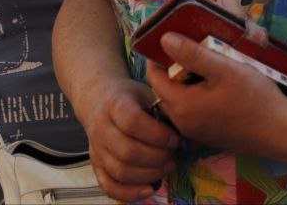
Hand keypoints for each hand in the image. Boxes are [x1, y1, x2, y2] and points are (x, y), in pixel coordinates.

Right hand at [84, 78, 177, 200]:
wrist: (98, 99)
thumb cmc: (130, 97)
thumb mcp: (147, 93)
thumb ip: (166, 111)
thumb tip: (189, 137)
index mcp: (115, 105)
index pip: (132, 122)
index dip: (157, 134)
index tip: (175, 138)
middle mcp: (101, 129)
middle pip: (128, 152)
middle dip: (157, 158)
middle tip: (173, 154)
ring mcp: (96, 149)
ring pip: (121, 172)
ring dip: (150, 175)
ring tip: (167, 166)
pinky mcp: (96, 165)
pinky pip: (109, 187)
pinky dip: (130, 193)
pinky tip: (150, 188)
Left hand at [145, 33, 286, 156]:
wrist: (282, 132)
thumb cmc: (254, 97)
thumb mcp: (224, 68)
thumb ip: (193, 54)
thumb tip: (164, 38)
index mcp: (182, 106)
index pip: (154, 78)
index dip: (158, 58)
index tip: (172, 42)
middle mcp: (183, 123)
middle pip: (164, 91)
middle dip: (171, 70)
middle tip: (192, 52)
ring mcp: (196, 133)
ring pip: (178, 102)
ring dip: (183, 84)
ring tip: (205, 67)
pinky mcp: (208, 136)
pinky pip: (191, 113)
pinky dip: (195, 97)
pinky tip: (215, 87)